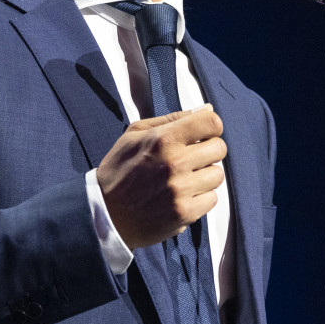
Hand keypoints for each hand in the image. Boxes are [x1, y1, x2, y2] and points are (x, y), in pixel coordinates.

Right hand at [98, 105, 225, 248]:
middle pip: (219, 148)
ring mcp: (181, 190)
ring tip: (185, 179)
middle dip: (208, 151)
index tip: (202, 135)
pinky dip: (201, 198)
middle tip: (192, 158)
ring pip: (217, 175)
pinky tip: (183, 196)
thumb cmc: (119, 170)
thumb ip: (173, 119)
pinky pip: (212, 199)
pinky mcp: (184, 213)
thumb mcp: (134, 135)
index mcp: (163, 139)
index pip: (212, 123)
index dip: (210, 127)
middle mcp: (175, 163)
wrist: (104, 214)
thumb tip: (207, 109)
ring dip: (205, 176)